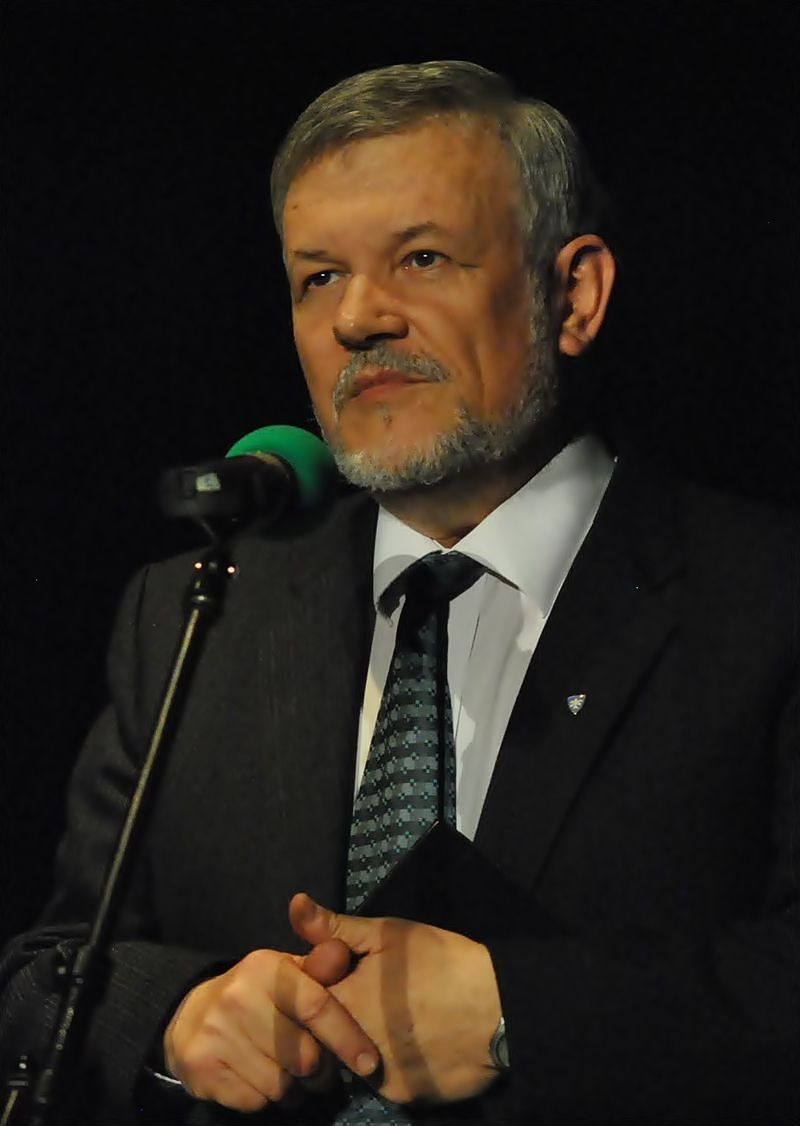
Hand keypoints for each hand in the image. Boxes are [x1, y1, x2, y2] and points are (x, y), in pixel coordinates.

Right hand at [163, 938, 378, 1111]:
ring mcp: (215, 1034)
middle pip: (303, 1056)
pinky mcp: (202, 1069)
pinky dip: (266, 1098)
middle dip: (320, 1070)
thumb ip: (320, 966)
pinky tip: (261, 1079)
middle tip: (317, 1067)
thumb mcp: (288, 973)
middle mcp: (237, 997)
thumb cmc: (257, 995)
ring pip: (281, 1085)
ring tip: (290, 1073)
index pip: (317, 1007)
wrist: (192, 1018)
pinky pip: (255, 1101)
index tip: (370, 1063)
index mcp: (264, 967)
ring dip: (294, 1088)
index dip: (348, 1038)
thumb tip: (341, 952)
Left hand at [290, 893, 502, 1104]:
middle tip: (371, 1000)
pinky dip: (390, 1065)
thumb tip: (294, 905)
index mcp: (344, 1002)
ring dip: (359, 1044)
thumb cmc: (441, 961)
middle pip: (324, 1037)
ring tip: (393, 1021)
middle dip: (337, 1019)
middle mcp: (352, 1047)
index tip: (336, 978)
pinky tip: (413, 1044)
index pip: (304, 1002)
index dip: (317, 988)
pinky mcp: (402, 1098)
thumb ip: (336, 927)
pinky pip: (383, 1083)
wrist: (499, 1007)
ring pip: (351, 1063)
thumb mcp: (389, 934)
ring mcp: (377, 1078)